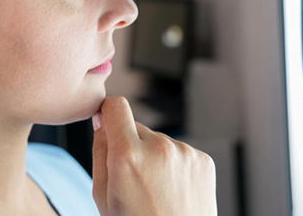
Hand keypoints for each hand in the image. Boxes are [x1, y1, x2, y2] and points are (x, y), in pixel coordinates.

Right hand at [91, 96, 216, 215]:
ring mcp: (185, 153)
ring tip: (158, 191)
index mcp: (128, 157)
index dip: (109, 114)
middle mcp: (160, 148)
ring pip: (160, 141)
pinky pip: (180, 152)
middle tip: (135, 180)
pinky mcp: (203, 160)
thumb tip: (101, 120)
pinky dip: (175, 166)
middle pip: (137, 128)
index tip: (108, 122)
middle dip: (132, 146)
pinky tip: (174, 191)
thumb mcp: (102, 197)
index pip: (116, 107)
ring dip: (155, 158)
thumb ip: (99, 151)